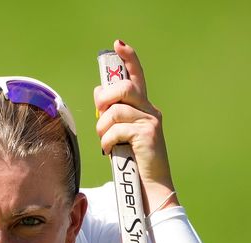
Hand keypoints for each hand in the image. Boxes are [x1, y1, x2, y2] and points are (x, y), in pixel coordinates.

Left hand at [94, 40, 176, 211]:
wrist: (151, 189)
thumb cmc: (134, 164)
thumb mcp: (122, 135)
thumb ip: (113, 115)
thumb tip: (99, 93)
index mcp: (145, 109)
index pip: (137, 77)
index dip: (129, 59)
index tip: (118, 45)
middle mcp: (151, 111)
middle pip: (122, 88)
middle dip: (104, 99)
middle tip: (100, 115)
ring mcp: (151, 122)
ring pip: (115, 111)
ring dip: (102, 129)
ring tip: (105, 142)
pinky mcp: (147, 135)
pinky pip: (116, 130)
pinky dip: (107, 142)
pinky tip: (110, 152)